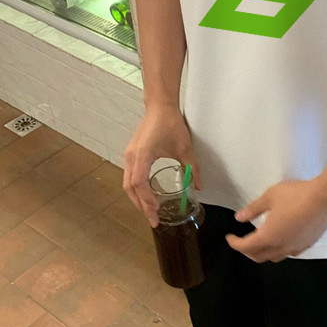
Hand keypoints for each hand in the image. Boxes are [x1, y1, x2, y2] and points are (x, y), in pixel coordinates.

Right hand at [123, 104, 200, 227]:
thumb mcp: (185, 148)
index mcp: (142, 156)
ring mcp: (129, 155)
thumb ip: (192, 168)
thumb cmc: (171, 124)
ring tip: (149, 211)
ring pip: (128, 183)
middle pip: (130, 188)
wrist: (160, 106)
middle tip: (153, 220)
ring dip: (137, 198)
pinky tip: (147, 194)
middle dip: (140, 205)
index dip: (146, 201)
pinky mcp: (131, 153)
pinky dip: (136, 189)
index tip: (156, 213)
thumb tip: (198, 187)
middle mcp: (131, 157)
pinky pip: (130, 176)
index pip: (140, 184)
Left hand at [225, 179, 326, 262]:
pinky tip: (281, 238)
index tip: (230, 238)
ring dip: (263, 252)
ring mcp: (295, 248)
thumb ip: (253, 209)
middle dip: (247, 251)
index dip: (234, 244)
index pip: (245, 247)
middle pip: (258, 257)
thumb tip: (239, 218)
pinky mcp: (307, 245)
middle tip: (242, 241)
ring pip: (274, 257)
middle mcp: (280, 247)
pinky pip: (287, 253)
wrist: (325, 198)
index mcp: (268, 237)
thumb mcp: (270, 197)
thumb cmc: (295, 195)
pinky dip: (278, 250)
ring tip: (260, 240)